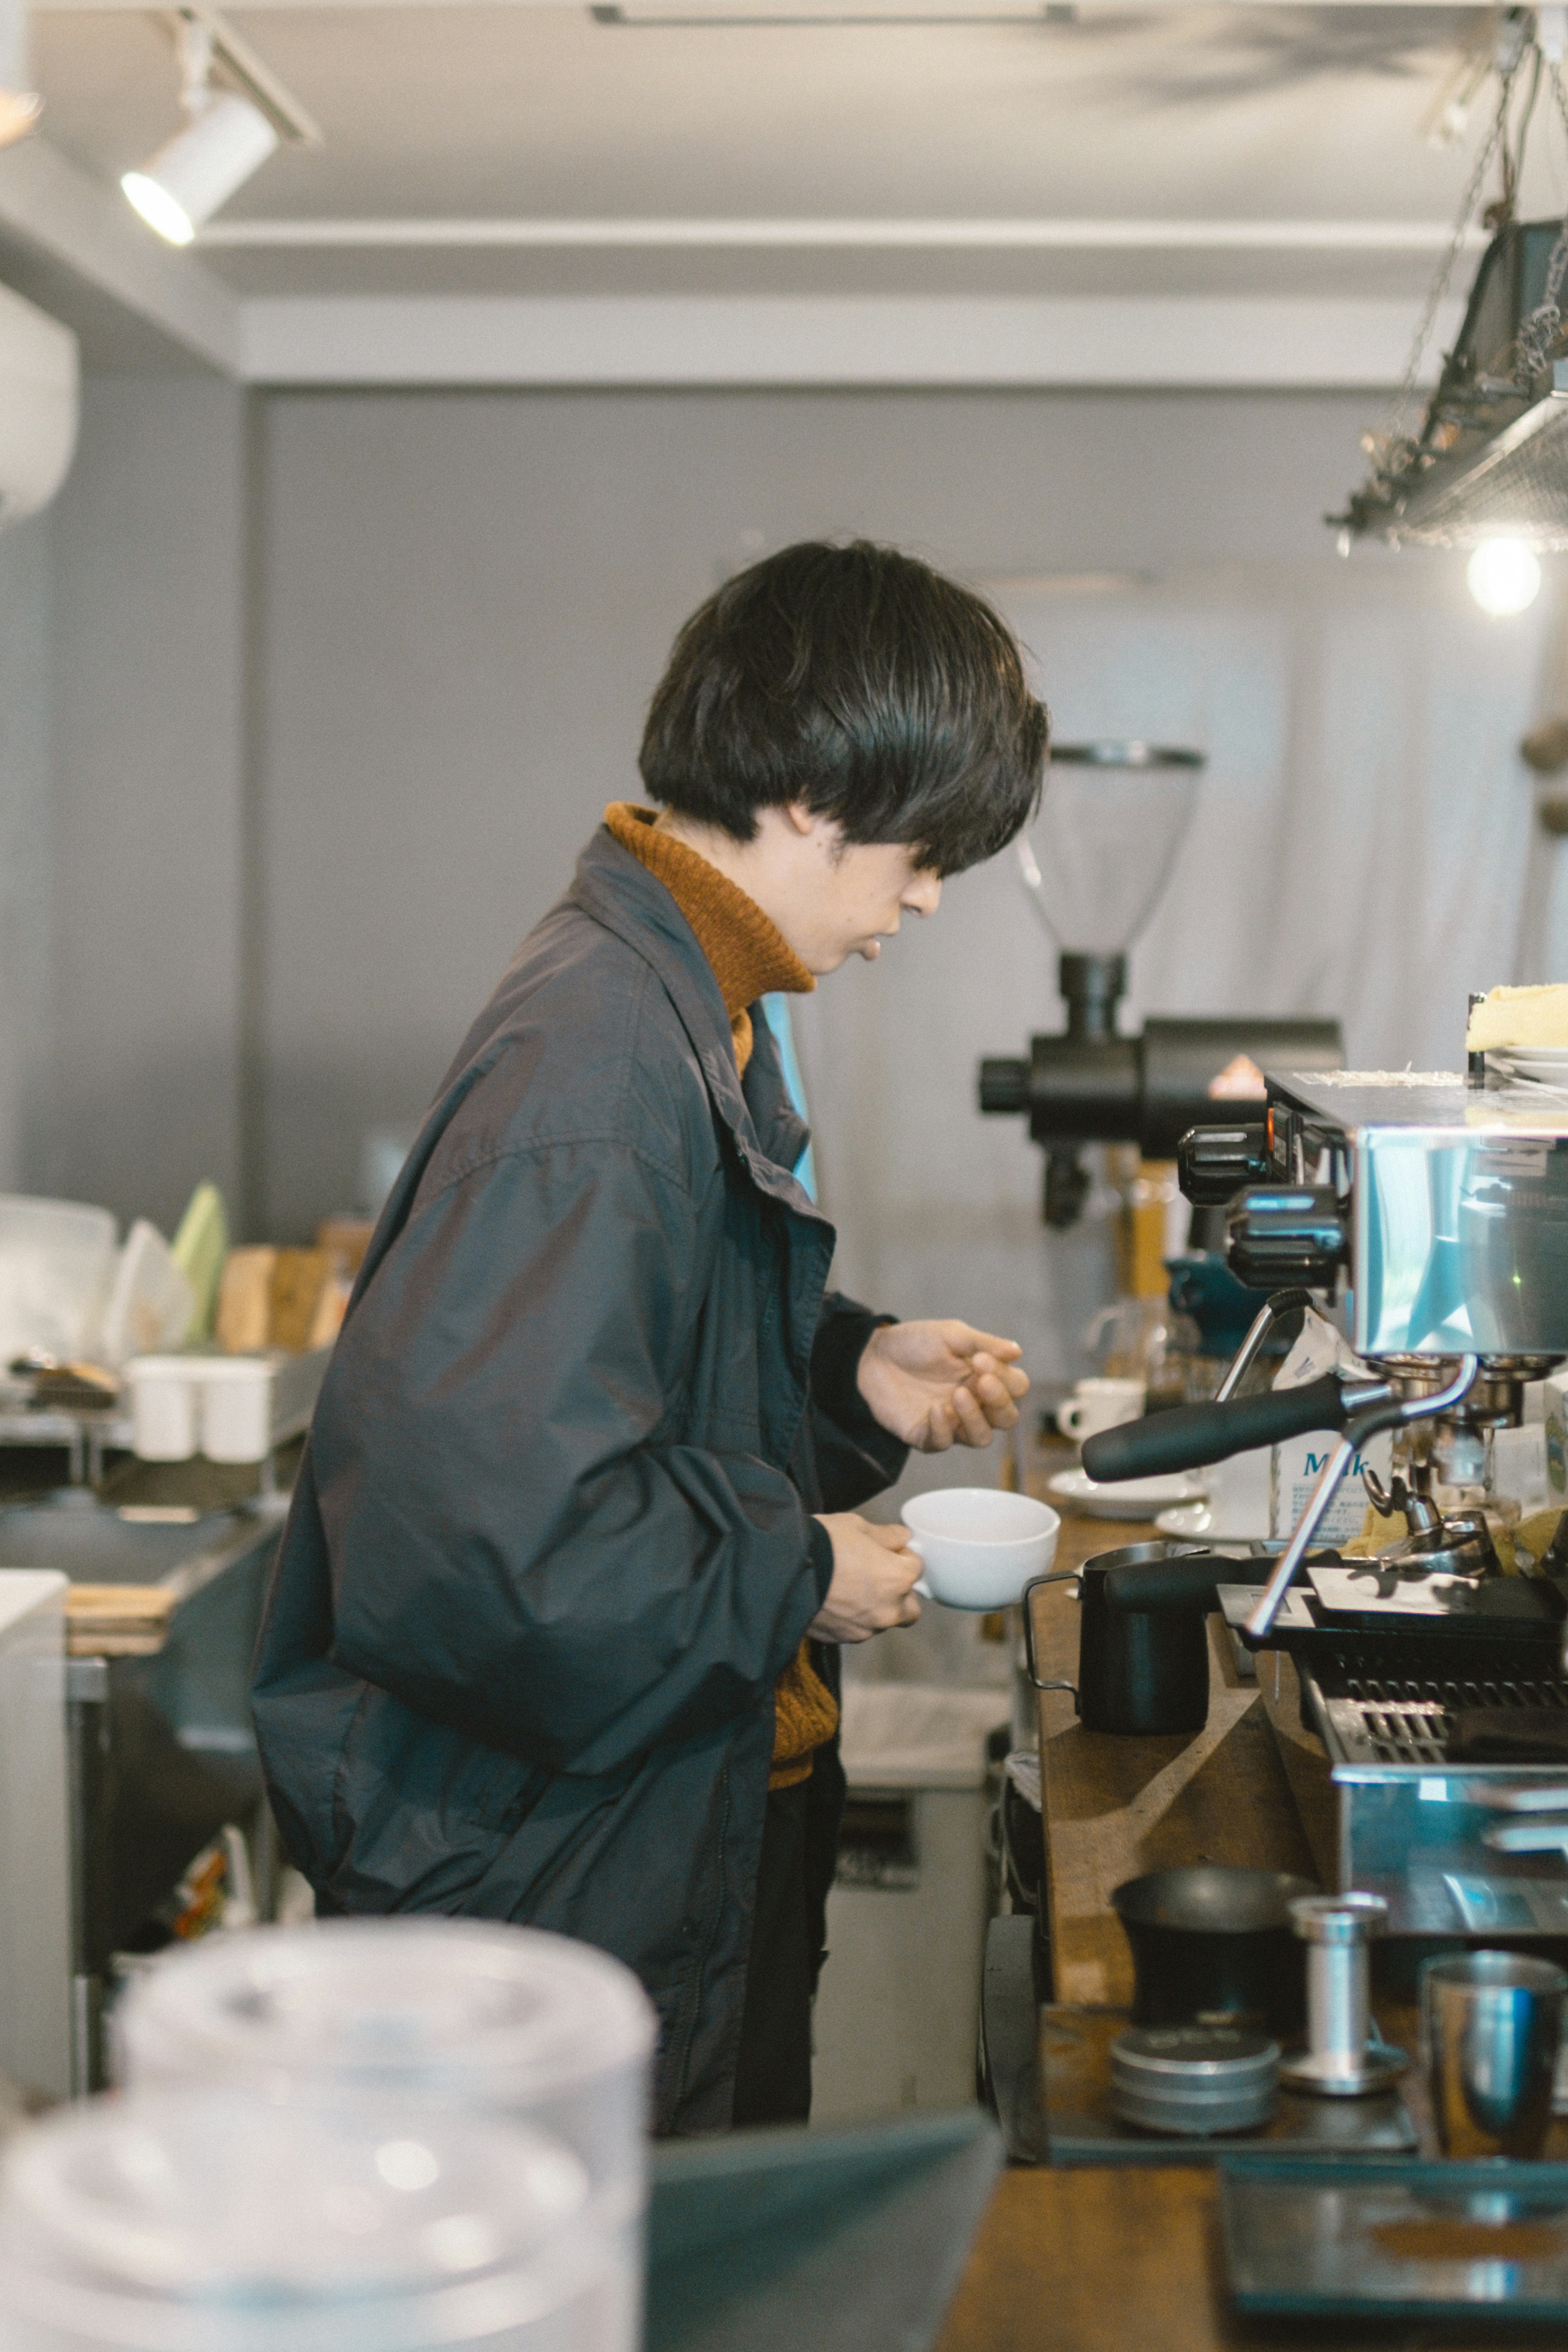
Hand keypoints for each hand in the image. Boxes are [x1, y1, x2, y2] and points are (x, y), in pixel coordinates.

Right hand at [808, 1514, 921, 1642]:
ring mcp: (865, 1628)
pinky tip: (834, 1601)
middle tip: (878, 1576)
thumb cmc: (822, 1544)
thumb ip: (885, 1535)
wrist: (783, 1570)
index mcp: (898, 1579)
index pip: (916, 1567)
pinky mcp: (842, 1638)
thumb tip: (900, 1538)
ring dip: (876, 1608)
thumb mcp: (856, 1526)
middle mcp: (888, 1609)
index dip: (900, 1555)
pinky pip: (857, 1629)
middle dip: (900, 1593)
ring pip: (883, 1621)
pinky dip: (852, 1618)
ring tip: (849, 1588)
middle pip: (910, 1607)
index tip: (885, 1550)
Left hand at [856, 1320, 1028, 1452]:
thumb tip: (1017, 1351)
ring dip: (975, 1418)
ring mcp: (951, 1422)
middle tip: (981, 1383)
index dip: (1006, 1378)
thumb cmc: (915, 1343)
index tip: (980, 1360)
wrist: (872, 1355)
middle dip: (1000, 1402)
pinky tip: (934, 1409)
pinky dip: (943, 1428)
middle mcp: (974, 1403)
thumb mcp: (950, 1335)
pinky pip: (943, 1443)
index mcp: (984, 1377)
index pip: (1016, 1387)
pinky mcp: (926, 1435)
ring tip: (957, 1395)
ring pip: (981, 1438)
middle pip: (1006, 1418)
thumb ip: (983, 1343)